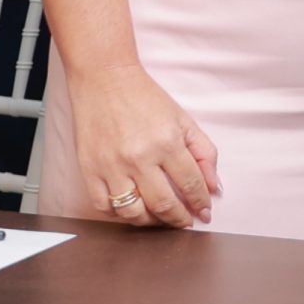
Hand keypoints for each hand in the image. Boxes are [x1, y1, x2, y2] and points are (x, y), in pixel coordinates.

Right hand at [69, 61, 218, 227]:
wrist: (105, 80)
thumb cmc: (145, 98)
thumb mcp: (183, 119)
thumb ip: (204, 152)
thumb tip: (214, 186)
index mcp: (167, 142)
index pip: (191, 184)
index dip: (200, 203)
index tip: (205, 213)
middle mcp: (139, 157)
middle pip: (163, 203)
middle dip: (179, 219)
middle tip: (185, 223)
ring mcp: (112, 166)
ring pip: (133, 212)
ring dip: (151, 223)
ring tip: (160, 219)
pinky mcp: (89, 171)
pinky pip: (104, 207)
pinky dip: (119, 214)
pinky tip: (131, 210)